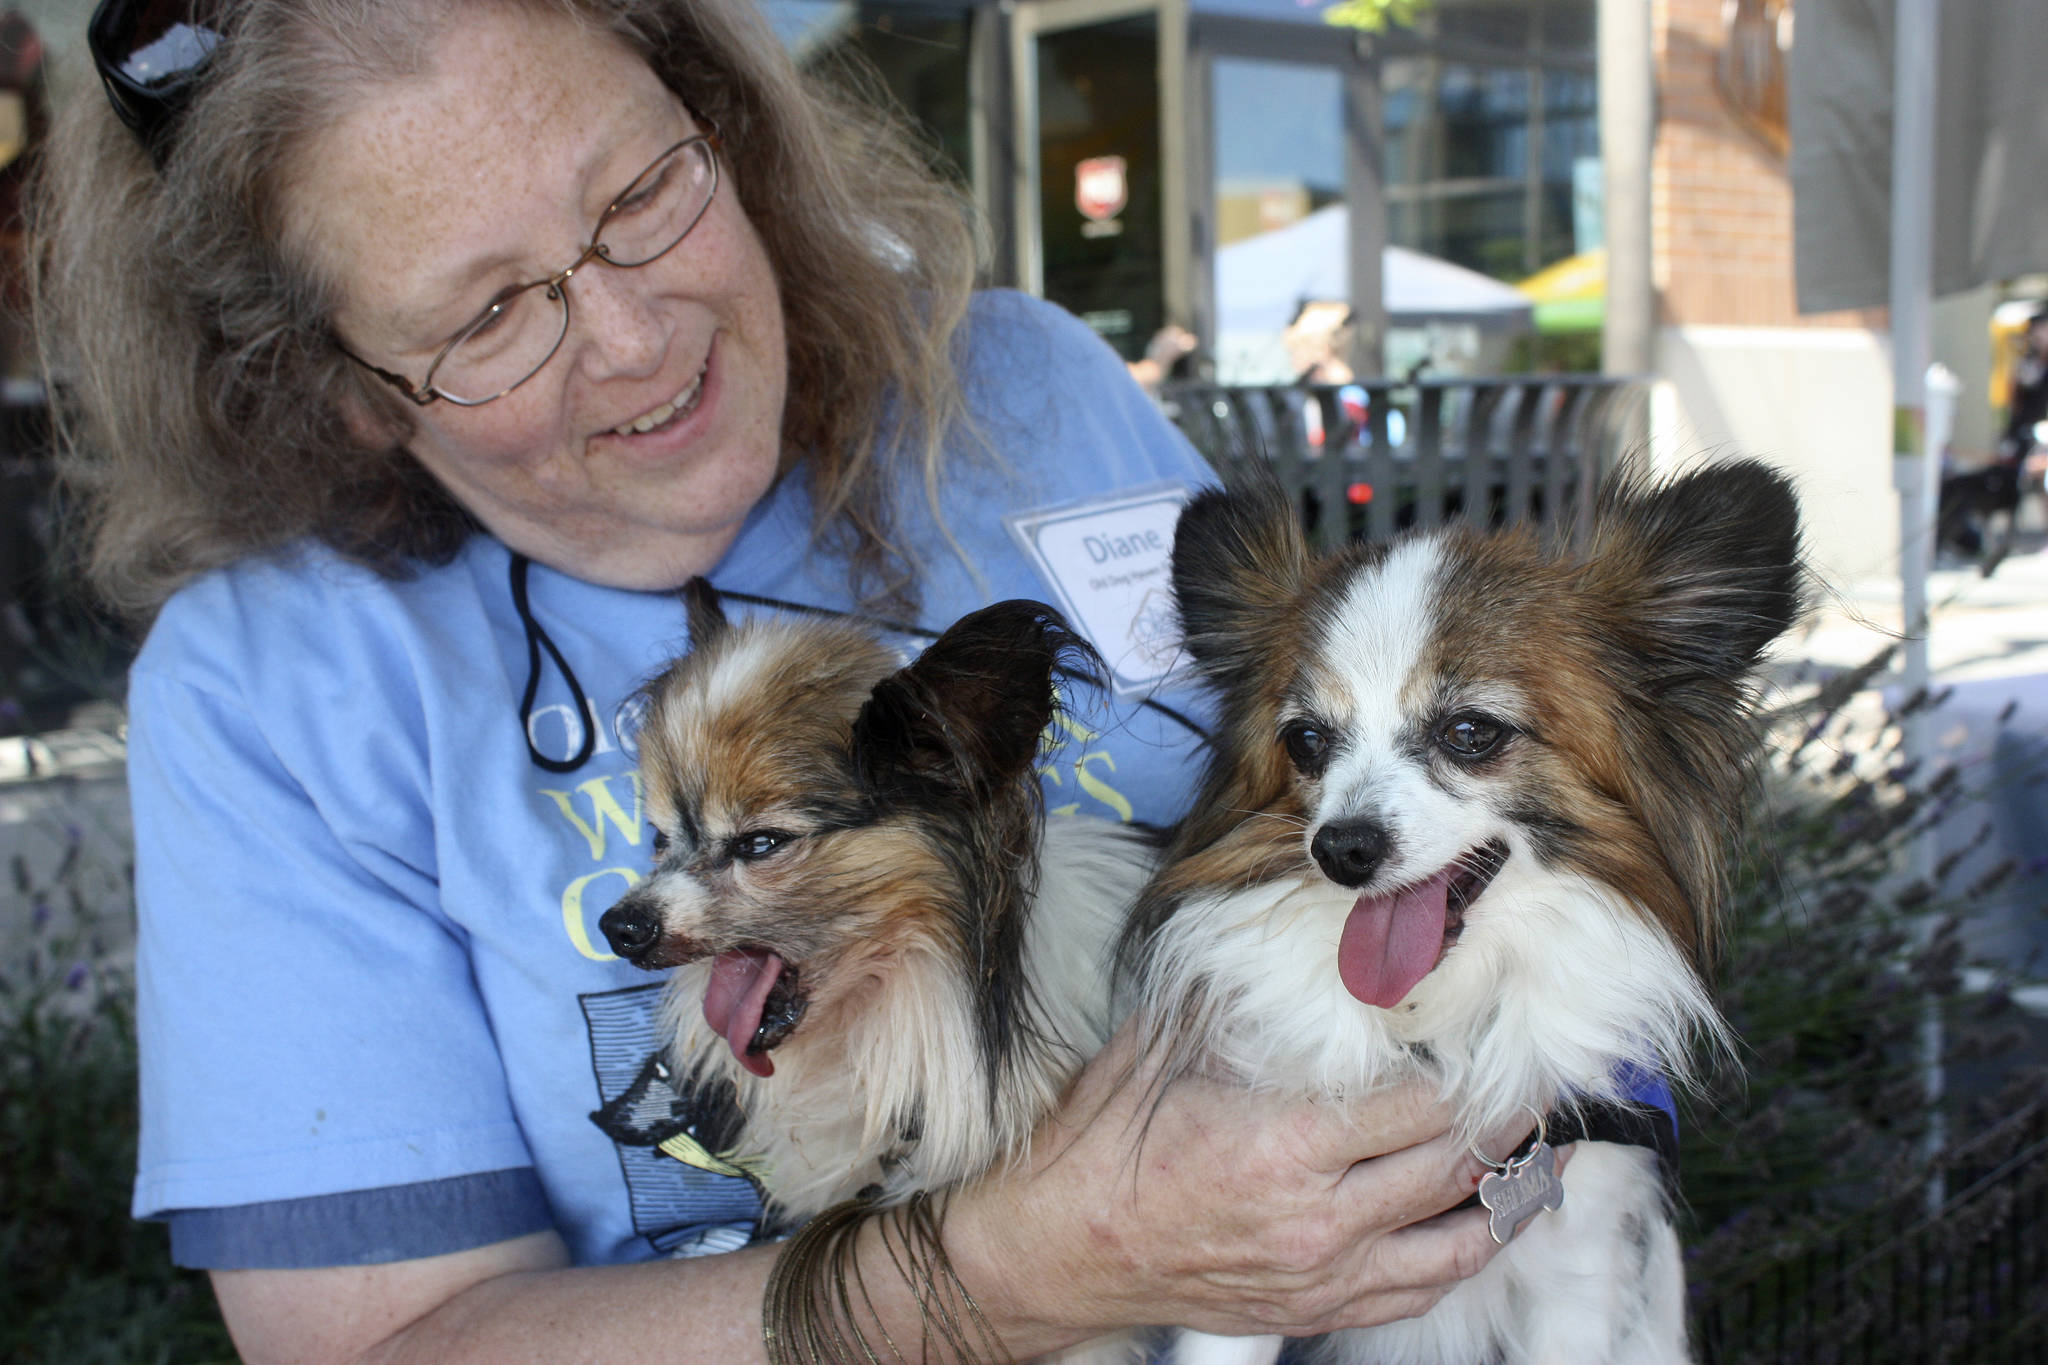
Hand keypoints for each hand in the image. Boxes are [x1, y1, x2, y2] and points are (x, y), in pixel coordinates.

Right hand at [944, 1022, 1553, 1345]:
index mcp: (1284, 1145)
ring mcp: (1325, 1273)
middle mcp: (1319, 1218)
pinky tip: (1492, 1215)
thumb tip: (1289, 944)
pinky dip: (1470, 1248)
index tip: (1498, 1032)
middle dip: (1512, 1119)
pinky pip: (1423, 1287)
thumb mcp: (1163, 1051)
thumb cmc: (1103, 1146)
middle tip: (1545, 1078)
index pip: (1418, 1105)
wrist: (1059, 1248)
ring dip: (1512, 1190)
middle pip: (1454, 1166)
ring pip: (1459, 1236)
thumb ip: (1235, 1004)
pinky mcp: (1319, 1307)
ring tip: (1543, 1147)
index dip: (1471, 1069)